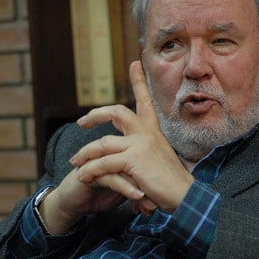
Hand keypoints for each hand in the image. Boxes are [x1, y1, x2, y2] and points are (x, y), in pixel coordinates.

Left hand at [70, 60, 194, 213]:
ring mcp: (139, 144)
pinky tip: (83, 178)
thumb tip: (127, 170)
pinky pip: (103, 163)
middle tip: (82, 122)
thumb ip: (140, 160)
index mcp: (153, 131)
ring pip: (101, 144)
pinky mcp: (132, 159)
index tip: (135, 63)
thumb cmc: (170, 184)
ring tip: (74, 165)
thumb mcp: (155, 164)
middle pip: (116, 113)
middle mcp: (146, 133)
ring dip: (84, 155)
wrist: (183, 196)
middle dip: (96, 115)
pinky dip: (90, 171)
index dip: (139, 80)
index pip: (145, 101)